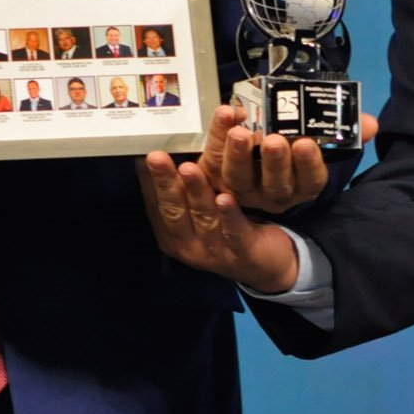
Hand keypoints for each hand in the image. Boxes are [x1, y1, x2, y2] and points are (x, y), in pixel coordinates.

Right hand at [137, 151, 299, 293]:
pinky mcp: (243, 254)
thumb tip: (161, 149)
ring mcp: (214, 252)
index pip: (157, 204)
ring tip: (188, 169)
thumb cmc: (226, 227)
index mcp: (172, 233)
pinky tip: (225, 197)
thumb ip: (184, 186)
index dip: (151, 180)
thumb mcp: (201, 207)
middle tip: (156, 157)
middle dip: (165, 182)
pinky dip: (229, 215)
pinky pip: (234, 232)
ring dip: (196, 192)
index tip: (145, 155)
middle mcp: (189, 244)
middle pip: (175, 210)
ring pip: (203, 217)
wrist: (268, 265)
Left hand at [194, 104, 377, 213]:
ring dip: (239, 155)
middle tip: (274, 140)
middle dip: (275, 162)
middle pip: (275, 184)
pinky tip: (223, 114)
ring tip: (240, 132)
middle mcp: (273, 192)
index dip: (308, 164)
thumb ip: (345, 131)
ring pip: (239, 178)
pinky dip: (215, 136)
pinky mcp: (214, 176)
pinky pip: (213, 160)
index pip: (310, 181)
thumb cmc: (290, 145)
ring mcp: (242, 188)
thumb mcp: (319, 141)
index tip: (306, 144)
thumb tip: (371, 123)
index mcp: (301, 185)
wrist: (245, 160)